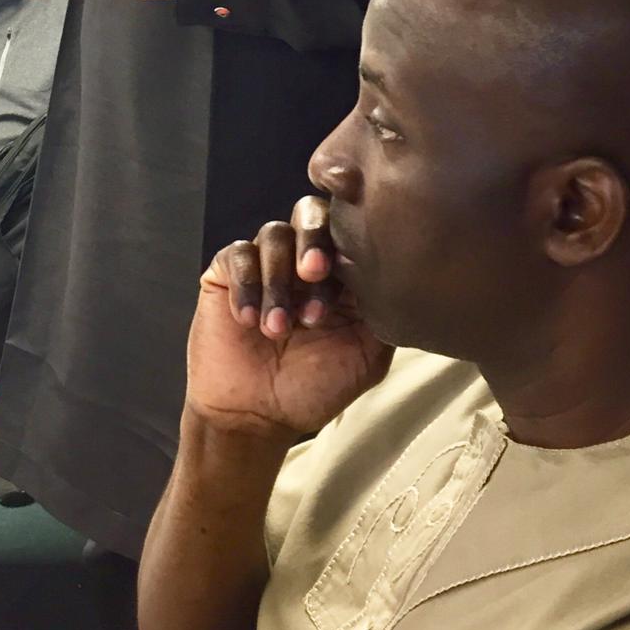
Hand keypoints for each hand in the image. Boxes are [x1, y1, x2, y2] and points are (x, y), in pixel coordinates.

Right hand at [188, 197, 393, 440]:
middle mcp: (302, 259)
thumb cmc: (313, 388)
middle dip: (313, 239)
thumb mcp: (366, 356)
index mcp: (340, 272)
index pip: (348, 229)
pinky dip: (247, 286)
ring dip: (279, 280)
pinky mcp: (226, 274)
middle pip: (309, 212)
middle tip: (313, 273)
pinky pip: (236, 256)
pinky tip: (250, 321)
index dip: (348, 242)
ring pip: (273, 234)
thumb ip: (384, 314)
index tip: (345, 277)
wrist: (256, 417)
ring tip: (280, 329)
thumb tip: (403, 276)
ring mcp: (264, 264)